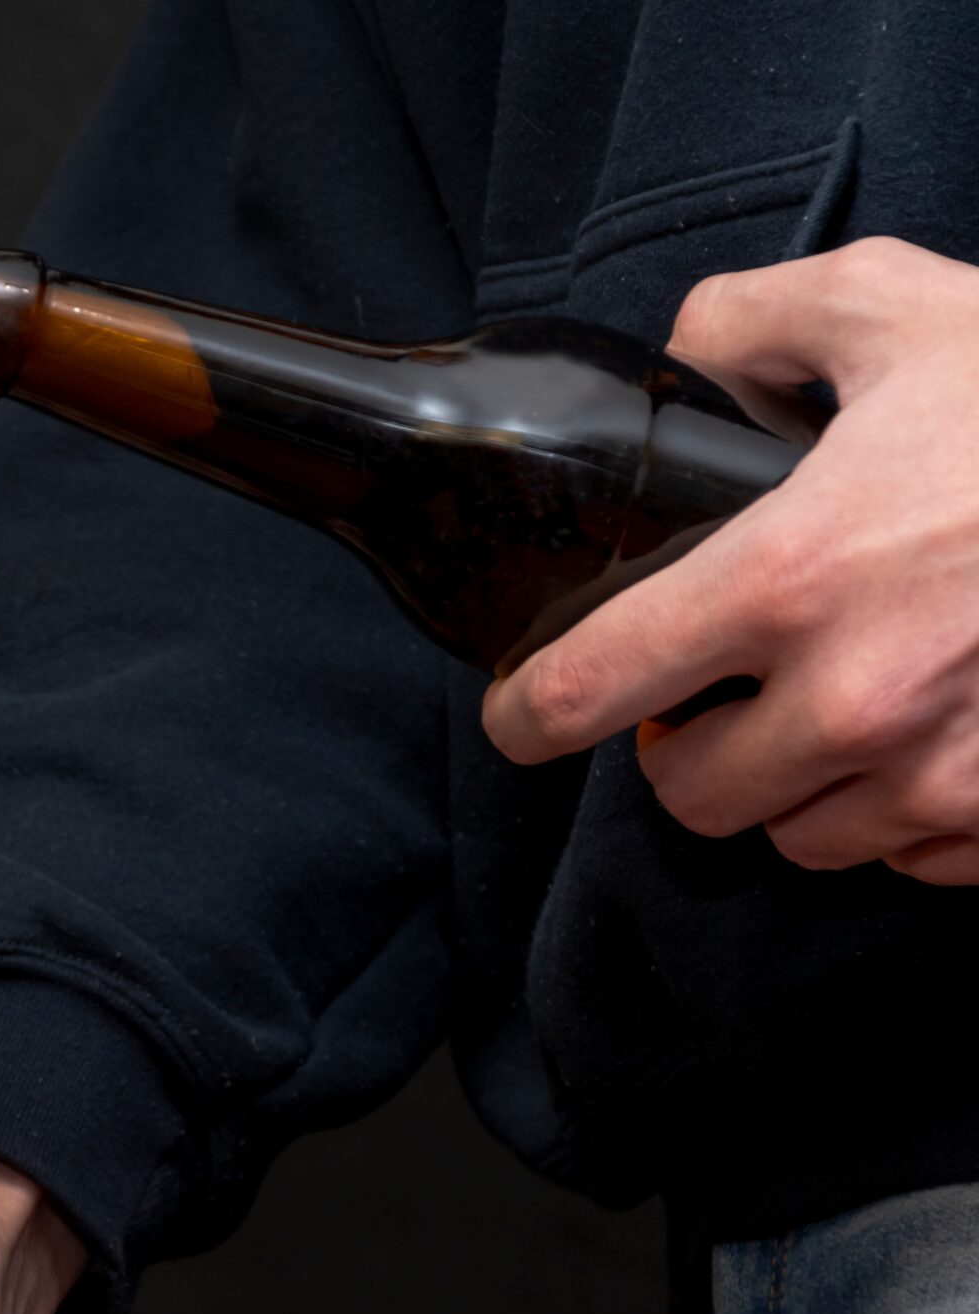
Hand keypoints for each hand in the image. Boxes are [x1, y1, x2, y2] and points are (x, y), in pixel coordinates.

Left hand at [483, 237, 978, 883]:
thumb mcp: (898, 308)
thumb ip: (755, 323)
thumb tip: (684, 357)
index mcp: (787, 582)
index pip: (584, 691)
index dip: (528, 711)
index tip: (522, 711)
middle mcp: (851, 702)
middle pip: (688, 792)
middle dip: (686, 745)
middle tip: (719, 689)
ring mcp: (941, 775)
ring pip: (799, 836)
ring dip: (796, 783)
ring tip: (836, 702)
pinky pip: (909, 858)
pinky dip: (901, 813)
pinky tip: (929, 732)